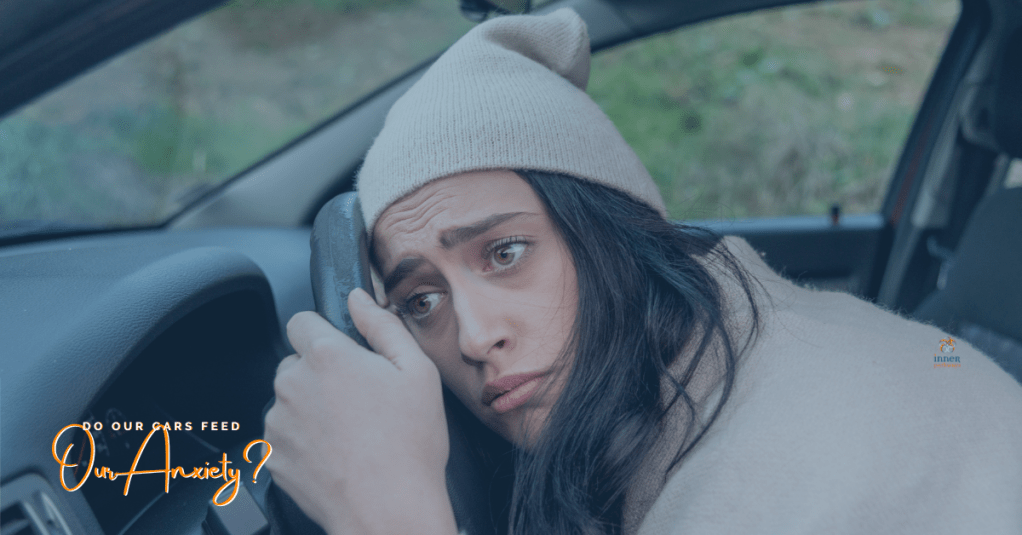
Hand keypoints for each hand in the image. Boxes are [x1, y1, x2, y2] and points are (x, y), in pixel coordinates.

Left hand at [264, 288, 456, 534]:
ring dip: (310, 406)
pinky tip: (334, 453)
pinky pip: (282, 434)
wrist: (387, 510)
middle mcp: (293, 383)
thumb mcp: (418, 371)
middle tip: (358, 399)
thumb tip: (358, 298)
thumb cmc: (409, 445)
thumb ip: (383, 325)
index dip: (324, 331)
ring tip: (349, 432)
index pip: (301, 320)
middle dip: (320, 372)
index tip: (343, 351)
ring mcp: (277, 422)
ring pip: (288, 399)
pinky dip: (302, 439)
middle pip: (296, 362)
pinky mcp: (271, 455)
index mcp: (327, 356)